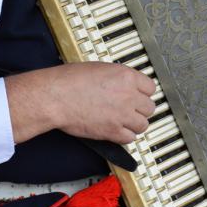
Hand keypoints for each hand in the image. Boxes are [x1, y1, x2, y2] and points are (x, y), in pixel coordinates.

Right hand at [5, 62, 155, 143]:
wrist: (55, 97)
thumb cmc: (69, 80)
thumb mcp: (99, 68)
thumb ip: (116, 77)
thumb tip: (123, 83)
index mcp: (126, 77)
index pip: (150, 88)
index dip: (143, 93)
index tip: (138, 96)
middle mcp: (128, 95)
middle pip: (149, 107)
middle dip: (140, 109)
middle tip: (130, 110)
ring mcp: (122, 115)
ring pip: (143, 124)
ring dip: (135, 124)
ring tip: (125, 122)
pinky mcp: (113, 131)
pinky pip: (130, 138)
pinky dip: (125, 136)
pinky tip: (117, 131)